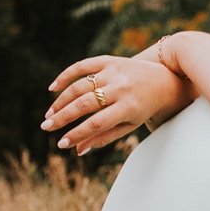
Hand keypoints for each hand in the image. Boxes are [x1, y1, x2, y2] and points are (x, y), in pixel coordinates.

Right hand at [42, 49, 191, 153]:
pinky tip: (52, 89)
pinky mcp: (108, 61)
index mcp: (129, 107)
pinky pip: (82, 66)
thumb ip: (103, 137)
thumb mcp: (129, 125)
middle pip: (85, 104)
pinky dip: (65, 76)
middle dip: (62, 117)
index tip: (61, 143)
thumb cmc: (143, 108)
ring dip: (61, 101)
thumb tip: (77, 149)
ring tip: (50, 114)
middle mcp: (121, 88)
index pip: (97, 123)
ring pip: (80, 86)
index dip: (77, 133)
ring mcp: (114, 72)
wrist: (163, 79)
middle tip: (46, 127)